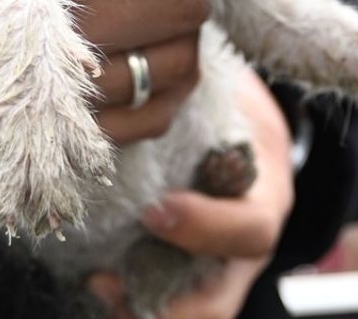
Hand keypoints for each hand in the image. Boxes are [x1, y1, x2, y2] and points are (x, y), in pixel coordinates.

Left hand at [89, 70, 294, 318]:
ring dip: (134, 308)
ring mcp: (213, 271)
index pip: (250, 232)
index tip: (155, 210)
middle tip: (104, 281)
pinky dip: (123, 302)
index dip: (205, 228)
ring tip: (94, 285)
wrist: (243, 130)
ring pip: (186, 313)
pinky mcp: (181, 278)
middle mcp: (241, 251)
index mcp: (264, 200)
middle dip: (161, 304)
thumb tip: (154, 63)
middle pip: (215, 304)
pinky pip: (156, 304)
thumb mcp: (234, 97)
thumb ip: (203, 99)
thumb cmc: (233, 106)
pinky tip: (92, 280)